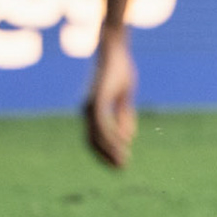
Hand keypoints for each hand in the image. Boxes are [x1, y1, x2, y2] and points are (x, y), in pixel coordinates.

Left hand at [83, 29, 137, 167]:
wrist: (115, 47)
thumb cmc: (120, 68)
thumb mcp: (124, 96)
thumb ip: (124, 116)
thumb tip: (127, 138)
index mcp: (93, 110)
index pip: (95, 139)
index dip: (106, 153)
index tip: (120, 164)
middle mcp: (88, 110)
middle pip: (93, 142)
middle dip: (107, 157)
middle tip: (122, 169)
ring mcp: (92, 105)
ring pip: (98, 135)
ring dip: (111, 150)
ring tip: (124, 162)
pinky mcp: (98, 98)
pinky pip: (103, 123)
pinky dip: (113, 136)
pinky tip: (124, 144)